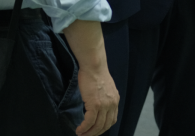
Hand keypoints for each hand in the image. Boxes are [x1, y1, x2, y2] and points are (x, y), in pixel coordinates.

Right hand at [62, 20, 118, 135]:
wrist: (94, 65)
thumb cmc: (95, 73)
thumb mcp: (105, 87)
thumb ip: (104, 97)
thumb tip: (97, 104)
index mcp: (115, 100)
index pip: (111, 120)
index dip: (103, 128)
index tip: (94, 130)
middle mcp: (112, 104)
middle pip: (105, 125)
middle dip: (95, 133)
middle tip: (86, 135)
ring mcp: (104, 105)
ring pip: (98, 126)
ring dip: (89, 133)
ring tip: (81, 134)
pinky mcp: (95, 104)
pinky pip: (90, 121)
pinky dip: (84, 128)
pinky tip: (79, 130)